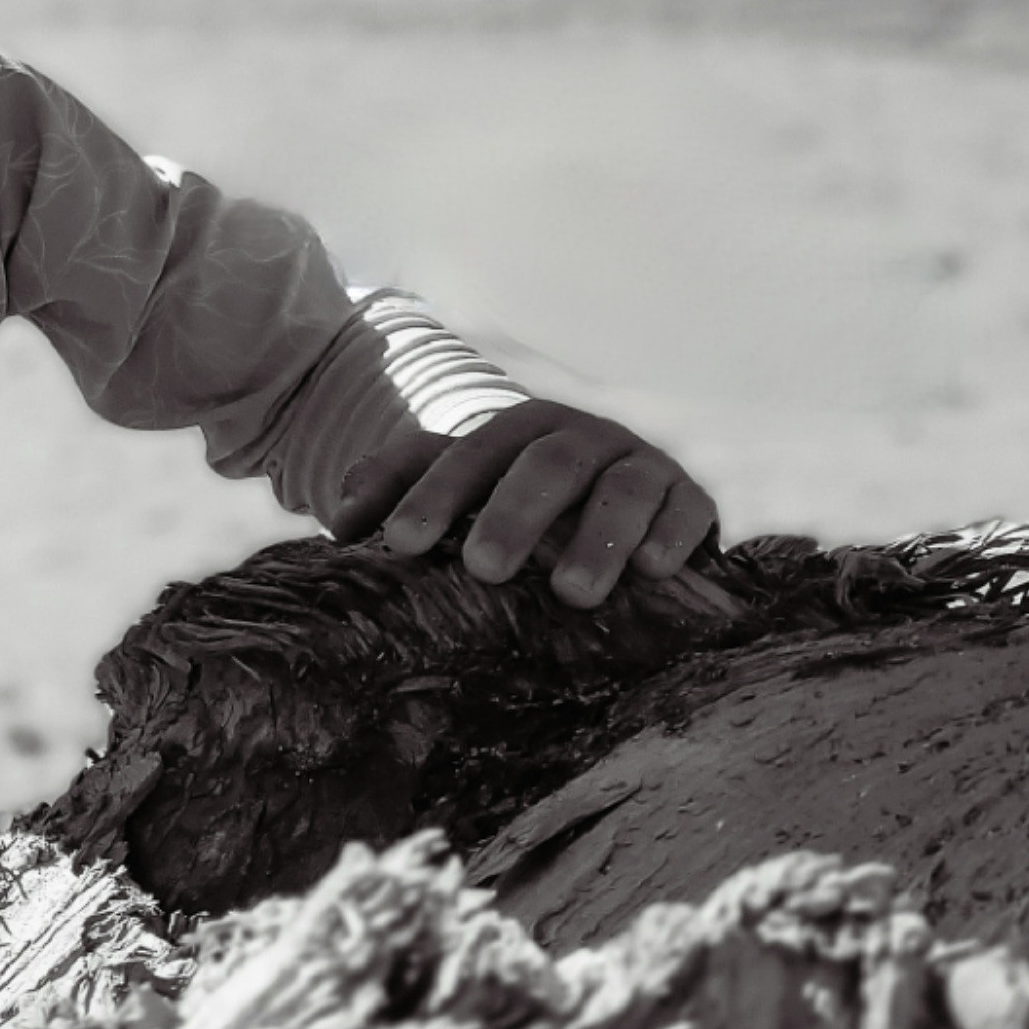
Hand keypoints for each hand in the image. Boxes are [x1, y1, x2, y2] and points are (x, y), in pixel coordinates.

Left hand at [334, 401, 718, 609]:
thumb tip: (340, 517)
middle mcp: (579, 440)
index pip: (469, 455)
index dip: (433, 494)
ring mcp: (639, 464)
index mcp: (516, 433)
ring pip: (621, 488)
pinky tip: (655, 570)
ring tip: (573, 594)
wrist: (628, 499)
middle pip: (544, 465)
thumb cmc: (524, 502)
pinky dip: (673, 535)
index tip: (399, 543)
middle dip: (513, 515)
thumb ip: (403, 485)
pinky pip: (687, 508)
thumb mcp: (466, 486)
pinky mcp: (689, 496)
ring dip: (598, 538)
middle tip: (483, 569)